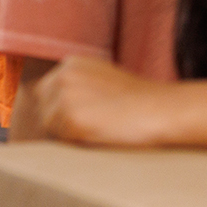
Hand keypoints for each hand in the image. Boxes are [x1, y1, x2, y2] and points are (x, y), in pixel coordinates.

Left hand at [31, 56, 172, 147]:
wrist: (163, 109)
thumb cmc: (140, 101)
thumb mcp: (103, 79)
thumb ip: (78, 86)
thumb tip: (55, 106)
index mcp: (70, 64)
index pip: (45, 93)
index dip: (58, 111)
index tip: (78, 120)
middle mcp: (62, 76)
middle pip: (42, 109)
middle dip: (58, 122)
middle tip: (90, 128)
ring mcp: (65, 97)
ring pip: (50, 127)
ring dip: (68, 134)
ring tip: (101, 129)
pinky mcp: (72, 119)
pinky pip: (63, 139)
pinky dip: (77, 143)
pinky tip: (101, 136)